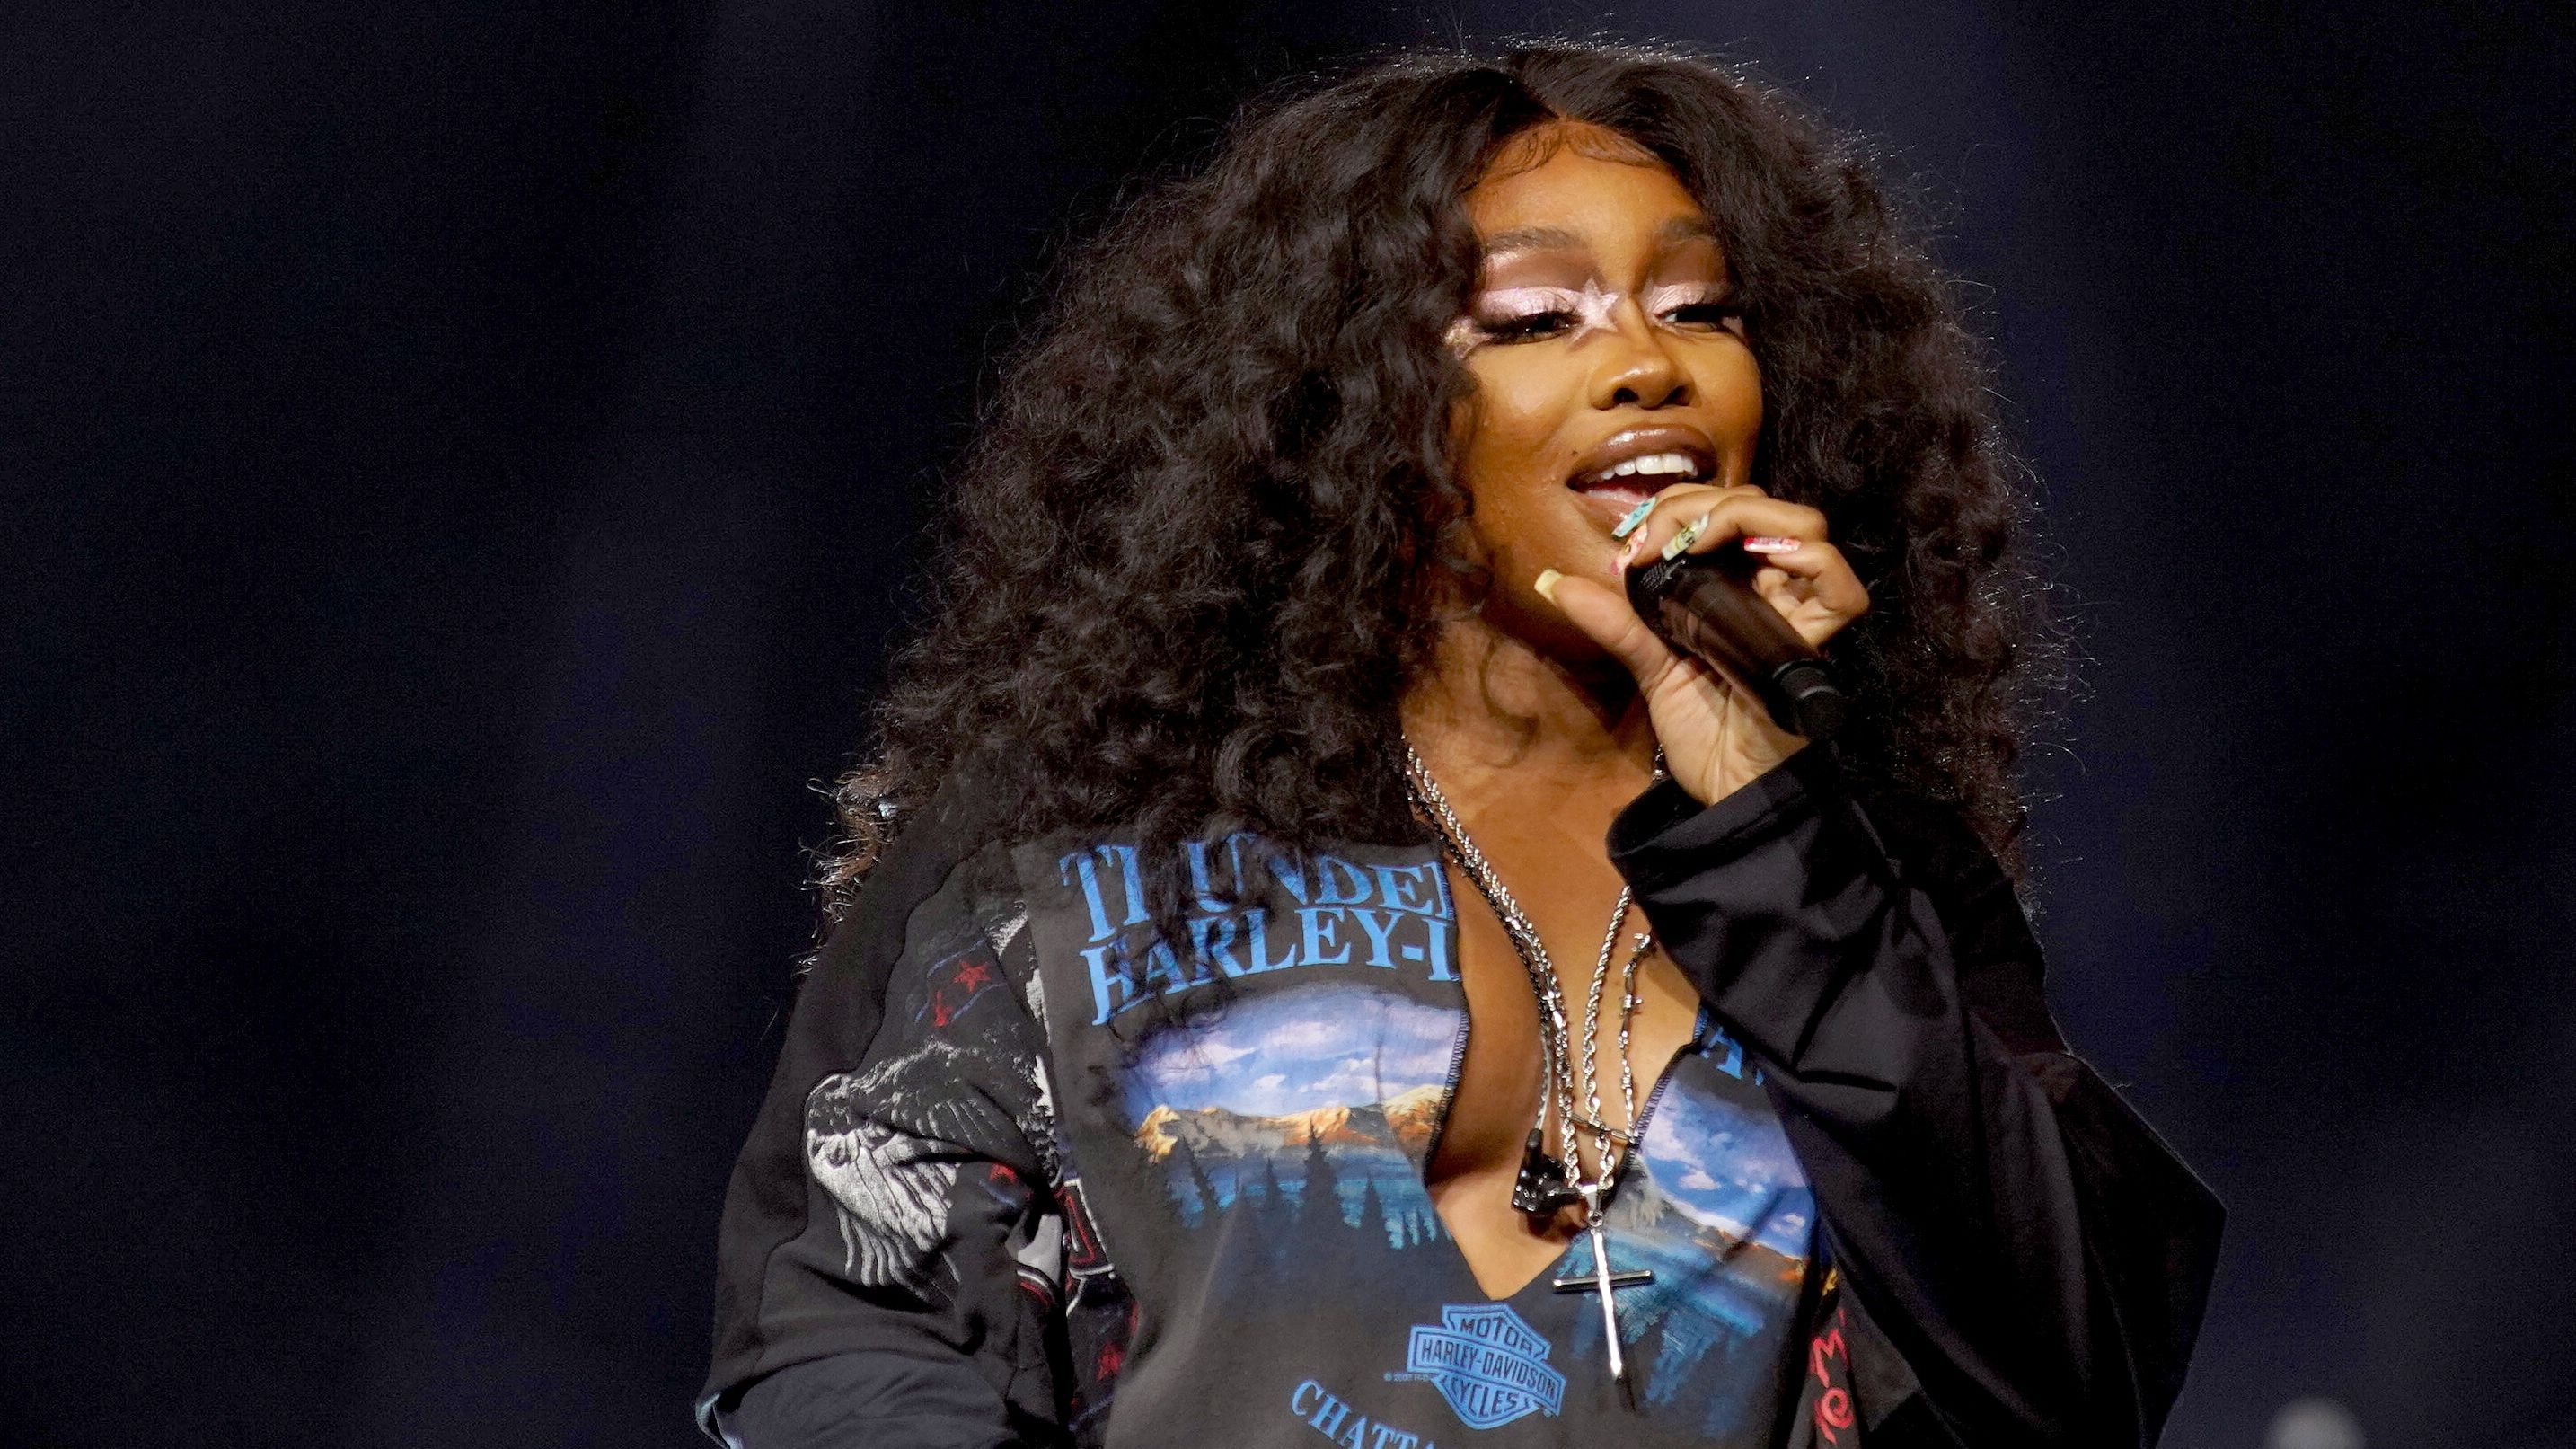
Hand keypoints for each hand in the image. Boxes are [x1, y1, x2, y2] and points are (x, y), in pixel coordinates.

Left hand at [1537, 483, 1869, 805]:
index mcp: (1734, 586)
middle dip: (1707, 505)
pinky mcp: (1814, 644)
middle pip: (1763, 507)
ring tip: (1701, 541)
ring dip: (1749, 517)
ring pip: (1805, 530)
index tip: (1637, 544)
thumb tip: (1553, 582)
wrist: (1723, 789)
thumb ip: (1614, 622)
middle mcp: (1771, 590)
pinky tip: (1764, 558)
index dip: (1681, 507)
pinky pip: (1842, 592)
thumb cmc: (1700, 730)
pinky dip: (1813, 561)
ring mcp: (1797, 612)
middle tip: (1662, 539)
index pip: (1726, 511)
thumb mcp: (1649, 667)